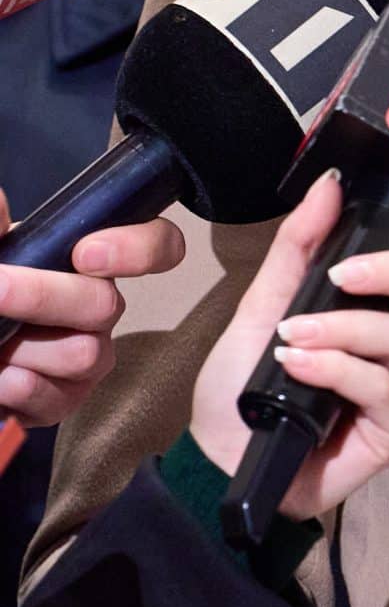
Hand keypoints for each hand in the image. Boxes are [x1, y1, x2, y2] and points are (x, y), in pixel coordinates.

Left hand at [0, 190, 183, 425]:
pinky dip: (23, 389)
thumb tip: (0, 206)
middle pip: (106, 305)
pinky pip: (61, 399)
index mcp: (88, 262)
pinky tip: (0, 378)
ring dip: (27, 348)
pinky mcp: (63, 397)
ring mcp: (86, 354)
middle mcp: (97, 306)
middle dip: (43, 297)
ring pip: (85, 354)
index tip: (86, 253)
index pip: (155, 246)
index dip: (140, 249)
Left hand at [189, 173, 388, 519]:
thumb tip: (329, 186)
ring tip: (292, 337)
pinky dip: (339, 370)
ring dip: (343, 330)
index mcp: (376, 310)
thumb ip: (297, 246)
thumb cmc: (245, 384)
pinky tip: (300, 367)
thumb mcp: (263, 303)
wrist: (222, 456)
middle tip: (342, 274)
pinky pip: (383, 388)